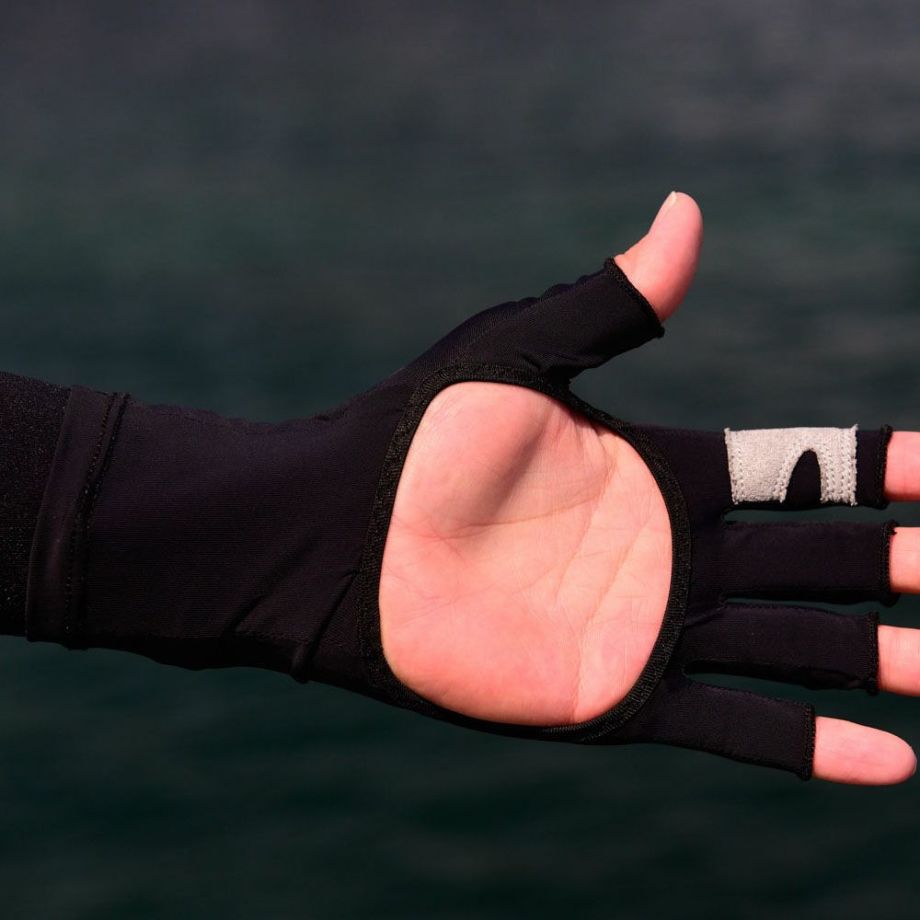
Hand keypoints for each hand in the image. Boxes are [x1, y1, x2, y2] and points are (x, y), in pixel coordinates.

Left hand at [379, 193, 919, 784]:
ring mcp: (649, 630)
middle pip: (822, 563)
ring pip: (799, 648)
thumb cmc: (419, 438)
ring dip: (884, 660)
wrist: (340, 537)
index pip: (803, 471)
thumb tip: (689, 207)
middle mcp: (670, 554)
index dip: (884, 470)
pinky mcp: (617, 699)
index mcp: (660, 471)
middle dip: (906, 565)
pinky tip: (893, 759)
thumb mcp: (521, 352)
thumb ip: (615, 300)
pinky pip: (736, 725)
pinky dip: (813, 744)